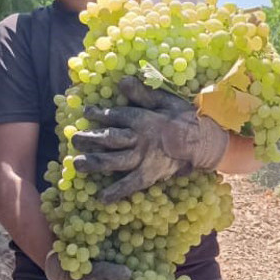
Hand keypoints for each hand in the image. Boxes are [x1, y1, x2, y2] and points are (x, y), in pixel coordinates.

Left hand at [72, 76, 228, 203]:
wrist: (204, 142)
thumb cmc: (186, 118)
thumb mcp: (167, 100)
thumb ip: (143, 93)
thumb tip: (122, 81)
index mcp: (143, 119)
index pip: (116, 115)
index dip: (99, 114)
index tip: (86, 113)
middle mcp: (140, 139)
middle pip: (109, 139)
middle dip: (89, 139)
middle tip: (74, 140)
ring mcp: (144, 158)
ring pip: (114, 161)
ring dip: (94, 163)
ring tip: (76, 164)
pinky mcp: (150, 174)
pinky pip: (130, 185)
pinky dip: (116, 192)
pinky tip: (101, 198)